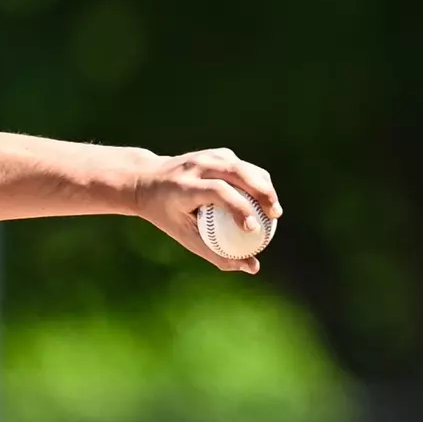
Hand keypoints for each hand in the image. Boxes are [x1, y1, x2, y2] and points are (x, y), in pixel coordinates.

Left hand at [132, 148, 281, 273]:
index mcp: (184, 186)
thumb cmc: (167, 216)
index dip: (239, 207)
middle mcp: (196, 167)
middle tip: (275, 216)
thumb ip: (217, 254)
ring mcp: (207, 156)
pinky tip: (264, 199)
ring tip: (275, 211)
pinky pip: (243, 168)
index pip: (218, 191)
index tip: (253, 228)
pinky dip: (257, 182)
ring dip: (264, 187)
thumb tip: (252, 268)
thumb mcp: (185, 237)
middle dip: (262, 193)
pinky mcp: (217, 153)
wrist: (147, 181)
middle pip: (237, 173)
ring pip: (244, 168)